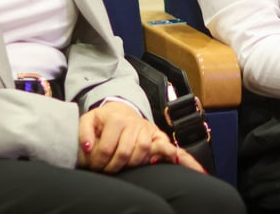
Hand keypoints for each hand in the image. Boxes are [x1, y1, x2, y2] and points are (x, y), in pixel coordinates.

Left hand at [77, 102, 205, 173]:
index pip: (107, 147)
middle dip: (114, 166)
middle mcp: (135, 123)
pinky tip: (196, 170)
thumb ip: (83, 133)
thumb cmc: (104, 120)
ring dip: (133, 163)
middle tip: (107, 170)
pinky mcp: (159, 137)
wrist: (121, 109)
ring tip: (124, 168)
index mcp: (117, 118)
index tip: (94, 166)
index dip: (99, 161)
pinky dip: (184, 160)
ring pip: (143, 151)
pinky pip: (172, 149)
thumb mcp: (88, 120)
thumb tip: (87, 148)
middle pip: (126, 152)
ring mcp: (149, 130)